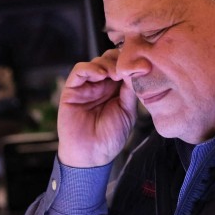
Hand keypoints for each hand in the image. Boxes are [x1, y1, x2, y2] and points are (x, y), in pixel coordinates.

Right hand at [57, 50, 138, 167]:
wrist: (92, 153)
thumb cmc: (110, 137)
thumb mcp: (128, 111)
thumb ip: (130, 90)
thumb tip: (136, 69)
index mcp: (116, 90)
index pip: (123, 67)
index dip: (130, 62)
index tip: (142, 64)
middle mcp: (101, 86)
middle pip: (110, 60)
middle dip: (120, 60)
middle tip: (127, 68)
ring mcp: (87, 87)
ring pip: (96, 62)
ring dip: (107, 64)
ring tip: (115, 74)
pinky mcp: (72, 90)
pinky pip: (79, 71)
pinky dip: (90, 68)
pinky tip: (101, 75)